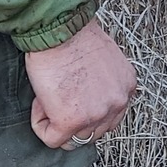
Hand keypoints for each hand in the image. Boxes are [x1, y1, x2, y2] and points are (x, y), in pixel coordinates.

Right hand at [24, 20, 137, 149]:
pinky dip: (40, 124)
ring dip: (56, 121)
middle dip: (73, 119)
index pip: (109, 116)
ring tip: (48, 96)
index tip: (72, 93)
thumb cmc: (74, 35)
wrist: (60, 28)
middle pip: (94, 130)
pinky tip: (40, 102)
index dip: (86, 108)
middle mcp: (117, 102)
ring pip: (73, 138)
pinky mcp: (71, 120)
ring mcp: (97, 114)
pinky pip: (52, 139)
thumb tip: (87, 96)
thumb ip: (102, 83)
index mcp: (126, 86)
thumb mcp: (104, 60)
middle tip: (58, 96)